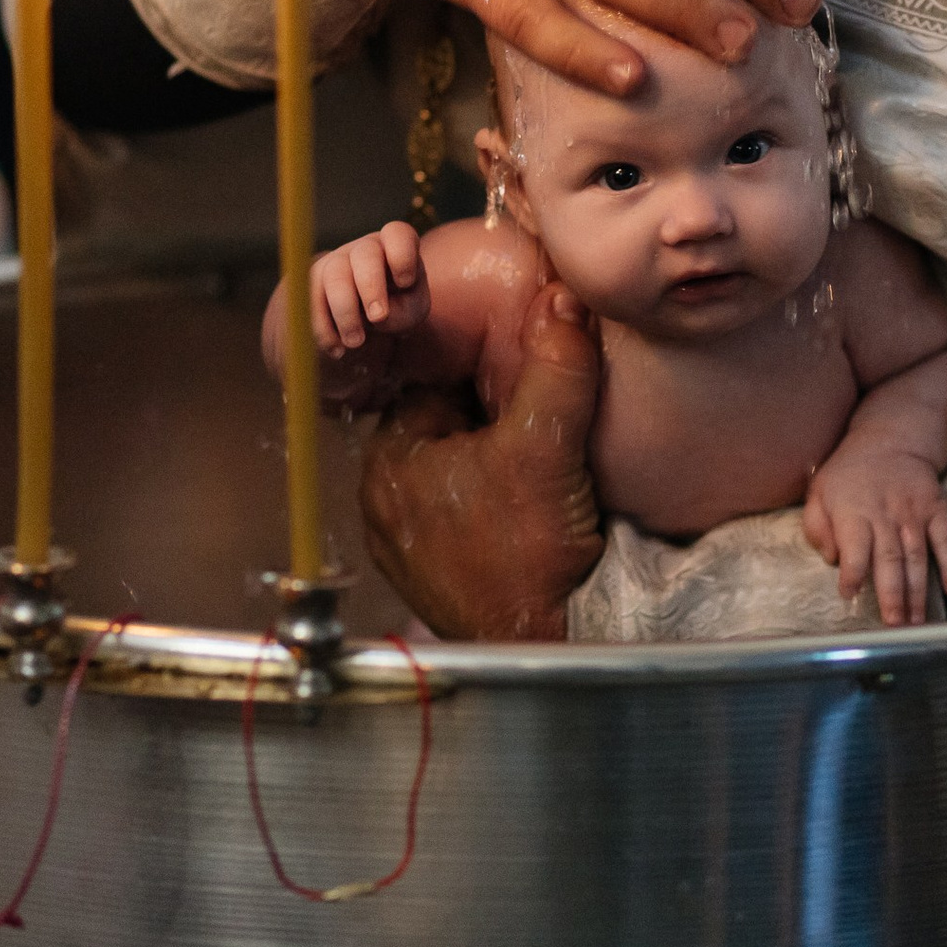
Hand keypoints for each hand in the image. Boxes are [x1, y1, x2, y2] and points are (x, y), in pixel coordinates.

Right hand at [313, 221, 429, 355]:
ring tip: (356, 343)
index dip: (401, 255)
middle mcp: (365, 248)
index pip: (398, 234)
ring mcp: (336, 261)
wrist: (364, 324)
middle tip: (378, 318)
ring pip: (335, 277)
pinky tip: (336, 348)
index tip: (405, 283)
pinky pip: (310, 299)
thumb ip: (404, 312)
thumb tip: (378, 316)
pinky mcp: (311, 281)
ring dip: (345, 313)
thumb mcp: (410, 313)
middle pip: (365, 254)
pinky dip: (323, 328)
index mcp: (395, 247)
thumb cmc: (396, 310)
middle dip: (371, 287)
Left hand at [359, 284, 604, 638]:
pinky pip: (466, 518)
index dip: (486, 372)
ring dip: (498, 463)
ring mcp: (410, 551)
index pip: (435, 387)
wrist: (546, 647)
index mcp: (388, 465)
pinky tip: (534, 507)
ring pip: (459, 475)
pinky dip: (497, 505)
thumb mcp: (547, 443)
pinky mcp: (439, 582)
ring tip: (545, 460)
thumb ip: (556, 365)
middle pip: (447, 430)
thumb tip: (561, 299)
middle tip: (544, 415)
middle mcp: (385, 509)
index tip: (527, 371)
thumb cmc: (529, 554)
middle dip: (493, 417)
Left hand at [802, 444, 946, 626]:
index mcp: (854, 514)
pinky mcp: (937, 511)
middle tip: (893, 625)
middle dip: (892, 595)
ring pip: (917, 558)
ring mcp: (915, 515)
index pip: (854, 550)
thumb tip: (832, 559)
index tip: (850, 596)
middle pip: (890, 560)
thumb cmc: (848, 475)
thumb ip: (817, 528)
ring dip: (918, 592)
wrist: (891, 441)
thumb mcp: (819, 493)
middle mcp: (886, 517)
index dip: (852, 574)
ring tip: (917, 622)